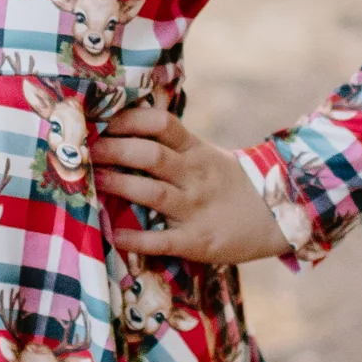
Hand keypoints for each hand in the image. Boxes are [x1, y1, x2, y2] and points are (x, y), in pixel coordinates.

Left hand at [91, 106, 282, 264]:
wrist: (277, 217)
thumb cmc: (230, 184)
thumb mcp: (207, 155)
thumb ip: (173, 145)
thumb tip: (124, 128)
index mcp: (197, 151)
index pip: (161, 124)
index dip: (128, 119)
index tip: (102, 121)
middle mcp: (195, 176)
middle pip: (150, 156)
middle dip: (113, 150)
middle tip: (84, 152)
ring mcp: (196, 209)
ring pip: (151, 193)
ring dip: (116, 186)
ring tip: (90, 182)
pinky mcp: (197, 241)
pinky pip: (161, 240)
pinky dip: (135, 238)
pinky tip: (113, 234)